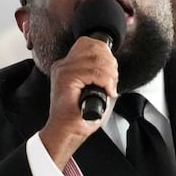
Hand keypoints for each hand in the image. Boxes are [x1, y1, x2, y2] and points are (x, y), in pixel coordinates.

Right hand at [38, 36, 115, 169]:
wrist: (66, 132)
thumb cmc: (79, 117)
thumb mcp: (94, 90)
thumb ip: (100, 75)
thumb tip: (113, 68)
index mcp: (66, 66)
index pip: (88, 43)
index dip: (105, 54)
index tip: (112, 72)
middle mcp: (63, 65)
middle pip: (93, 47)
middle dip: (110, 63)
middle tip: (113, 81)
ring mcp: (63, 71)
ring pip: (95, 60)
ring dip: (109, 74)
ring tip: (110, 88)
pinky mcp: (65, 79)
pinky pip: (93, 72)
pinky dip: (105, 82)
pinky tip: (106, 91)